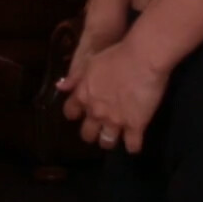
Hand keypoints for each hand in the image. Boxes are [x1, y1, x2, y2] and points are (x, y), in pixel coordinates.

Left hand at [56, 39, 166, 153]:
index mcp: (83, 95)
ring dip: (110, 141)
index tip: (80, 113)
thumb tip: (60, 86)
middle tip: (99, 128)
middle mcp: (96, 112)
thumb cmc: (116, 55)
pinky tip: (134, 143)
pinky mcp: (135, 126)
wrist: (142, 59)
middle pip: (87, 134)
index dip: (75, 114)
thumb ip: (75, 78)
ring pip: (107, 142)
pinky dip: (133, 146)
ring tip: (116, 137)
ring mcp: (115, 121)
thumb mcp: (90, 62)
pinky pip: (132, 146)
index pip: (70, 113)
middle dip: (91, 133)